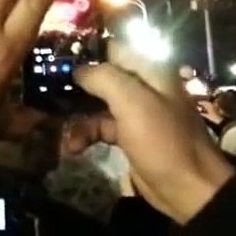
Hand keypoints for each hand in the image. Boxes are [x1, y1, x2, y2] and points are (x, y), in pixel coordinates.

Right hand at [71, 42, 233, 224]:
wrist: (188, 189)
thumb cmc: (162, 140)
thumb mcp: (133, 102)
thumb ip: (102, 78)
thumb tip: (77, 70)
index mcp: (150, 71)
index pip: (114, 46)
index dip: (86, 48)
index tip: (56, 54)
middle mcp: (143, 87)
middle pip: (101, 75)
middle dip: (74, 82)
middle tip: (46, 88)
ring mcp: (135, 112)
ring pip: (96, 102)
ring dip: (76, 114)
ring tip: (60, 127)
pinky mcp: (128, 136)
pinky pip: (99, 127)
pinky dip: (85, 135)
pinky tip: (73, 147)